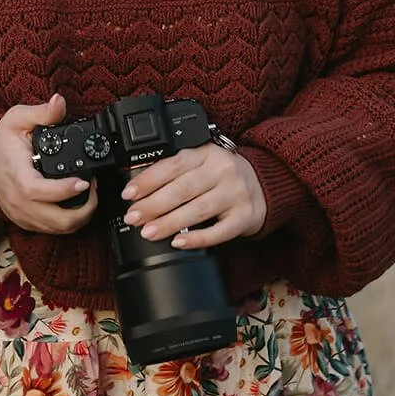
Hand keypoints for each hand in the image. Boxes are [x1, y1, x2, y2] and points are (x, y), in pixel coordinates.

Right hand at [0, 93, 98, 233]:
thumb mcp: (17, 119)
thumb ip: (41, 112)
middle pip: (55, 220)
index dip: (64, 191)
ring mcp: (21, 214)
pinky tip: (75, 203)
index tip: (84, 182)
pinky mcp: (24, 221)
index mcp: (16, 175)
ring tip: (88, 194)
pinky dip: (67, 222)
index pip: (38, 191)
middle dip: (83, 210)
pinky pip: (50, 230)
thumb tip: (59, 102)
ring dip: (79, 217)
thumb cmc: (0, 141)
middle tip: (93, 187)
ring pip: (56, 229)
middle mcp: (18, 201)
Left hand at [120, 142, 266, 248]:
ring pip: (198, 210)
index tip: (129, 193)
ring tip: (148, 232)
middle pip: (183, 189)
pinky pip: (219, 231)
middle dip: (153, 205)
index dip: (148, 180)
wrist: (265, 185)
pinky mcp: (245, 217)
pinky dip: (197, 238)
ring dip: (169, 223)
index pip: (173, 165)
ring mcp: (235, 194)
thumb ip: (178, 169)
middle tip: (133, 217)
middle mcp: (222, 170)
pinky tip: (179, 242)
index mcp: (207, 153)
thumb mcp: (203, 161)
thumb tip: (140, 188)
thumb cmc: (224, 175)